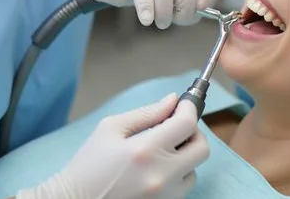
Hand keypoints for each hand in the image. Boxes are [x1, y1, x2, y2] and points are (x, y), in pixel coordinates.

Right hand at [16, 94, 208, 198]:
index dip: (189, 109)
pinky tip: (156, 171)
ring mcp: (166, 196)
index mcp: (146, 150)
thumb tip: (172, 100)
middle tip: (175, 128)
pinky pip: (183, 188)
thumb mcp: (110, 129)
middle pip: (202, 148)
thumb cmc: (88, 165)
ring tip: (160, 154)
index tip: (185, 104)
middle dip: (192, 133)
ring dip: (183, 157)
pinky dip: (176, 176)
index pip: (186, 123)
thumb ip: (146, 113)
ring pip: (194, 169)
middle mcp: (161, 175)